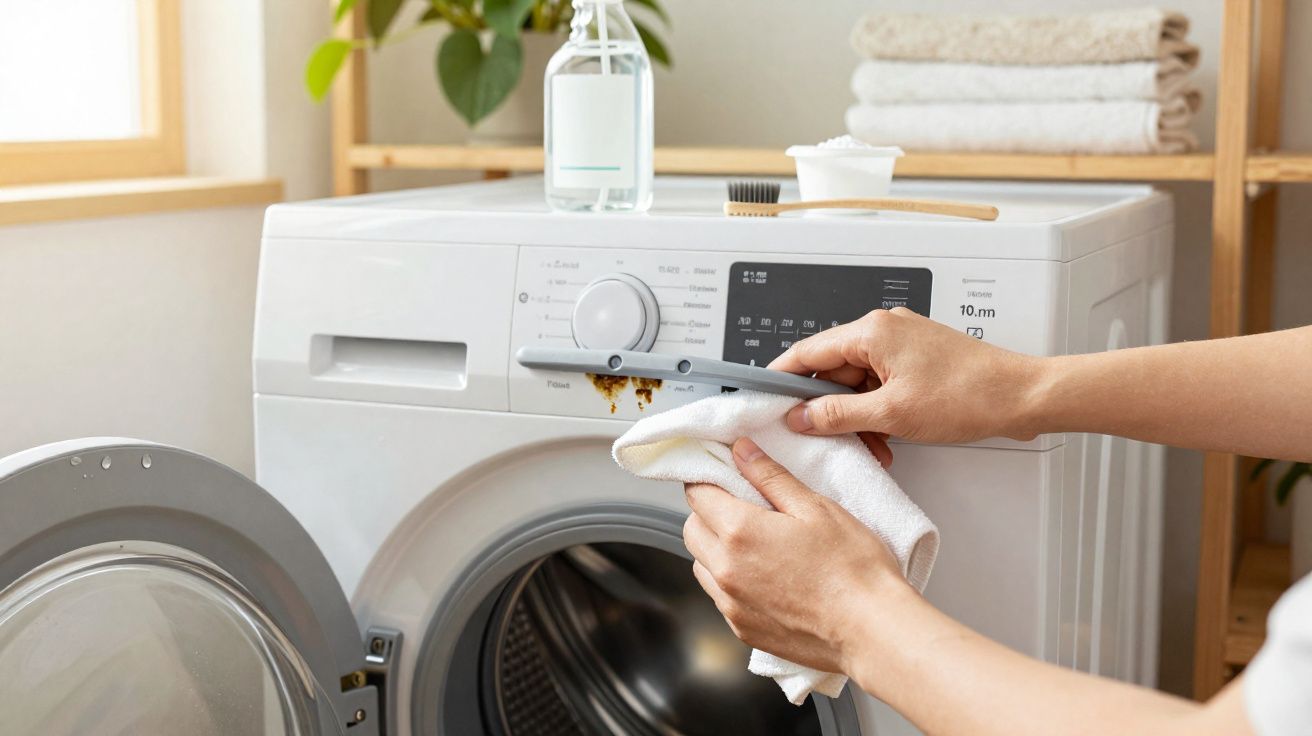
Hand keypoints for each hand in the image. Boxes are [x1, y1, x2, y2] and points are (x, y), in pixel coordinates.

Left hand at [682, 438, 908, 673]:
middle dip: (710, 513)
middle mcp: (726, 569)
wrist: (870, 629)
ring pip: (701, 564)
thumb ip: (771, 476)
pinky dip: (730, 582)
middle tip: (746, 508)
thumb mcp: (815, 507)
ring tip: (757, 546)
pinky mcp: (742, 629)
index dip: (710, 479)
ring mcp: (731, 603)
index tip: (728, 477)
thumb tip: (741, 451)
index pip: (697, 493)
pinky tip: (765, 577)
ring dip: (716, 549)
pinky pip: (719, 596)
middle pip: (692, 528)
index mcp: (739, 531)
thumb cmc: (852, 568)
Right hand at [770, 307, 1043, 443]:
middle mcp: (884, 330)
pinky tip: (885, 438)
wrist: (1021, 397)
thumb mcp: (892, 413)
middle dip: (827, 407)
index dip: (781, 378)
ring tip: (868, 444)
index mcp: (872, 331)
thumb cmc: (969, 394)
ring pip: (858, 382)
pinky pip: (880, 384)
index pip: (807, 351)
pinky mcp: (917, 360)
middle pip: (832, 369)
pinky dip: (877, 411)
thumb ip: (839, 414)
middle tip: (819, 436)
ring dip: (856, 415)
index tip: (762, 398)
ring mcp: (902, 344)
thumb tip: (803, 417)